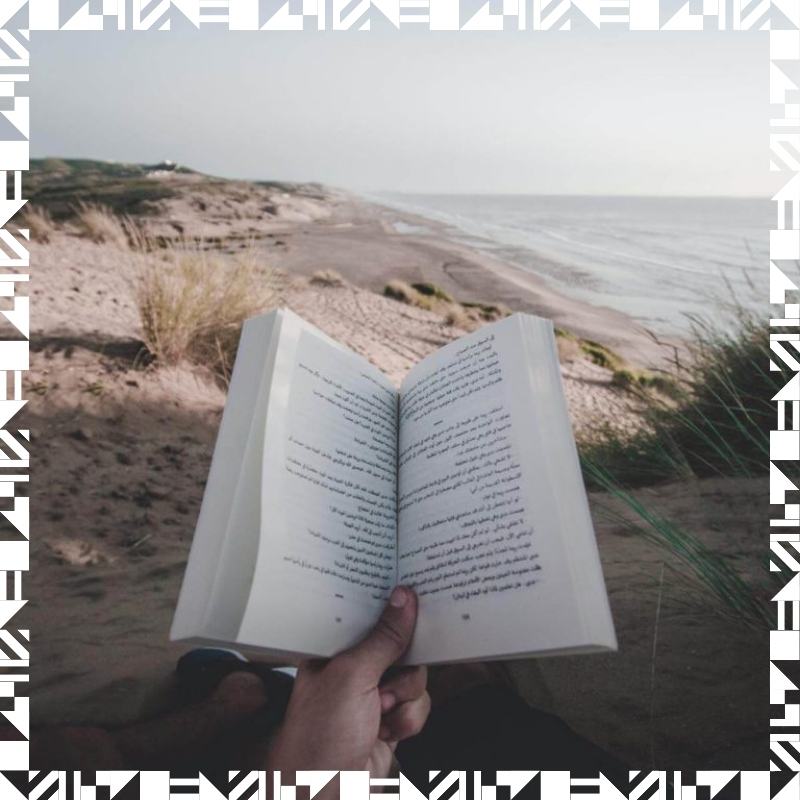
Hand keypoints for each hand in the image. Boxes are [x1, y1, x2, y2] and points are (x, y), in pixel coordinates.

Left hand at [267, 586, 428, 779]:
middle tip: (387, 677)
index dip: (390, 606)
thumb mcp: (352, 676)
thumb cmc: (320, 735)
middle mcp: (351, 668)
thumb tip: (405, 598)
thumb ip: (383, 638)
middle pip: (399, 645)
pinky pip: (417, 704)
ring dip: (405, 696)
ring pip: (414, 676)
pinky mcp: (388, 720)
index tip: (414, 594)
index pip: (366, 614)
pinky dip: (409, 718)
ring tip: (380, 712)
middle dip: (401, 664)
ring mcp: (371, 695)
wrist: (325, 797)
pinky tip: (387, 732)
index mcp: (332, 649)